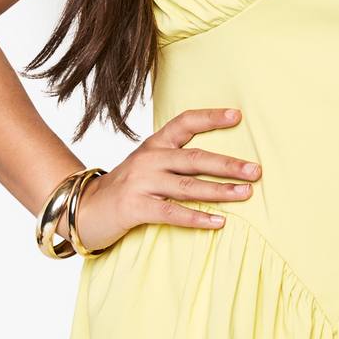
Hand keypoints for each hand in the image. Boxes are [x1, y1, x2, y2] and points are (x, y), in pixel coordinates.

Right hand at [68, 107, 260, 251]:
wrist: (82, 208)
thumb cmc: (126, 188)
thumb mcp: (148, 164)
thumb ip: (176, 159)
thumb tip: (219, 162)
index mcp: (154, 145)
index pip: (185, 123)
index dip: (211, 118)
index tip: (238, 116)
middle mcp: (149, 159)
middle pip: (194, 158)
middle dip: (228, 164)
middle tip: (256, 170)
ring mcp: (140, 183)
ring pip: (188, 186)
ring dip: (220, 191)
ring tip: (246, 193)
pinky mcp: (134, 208)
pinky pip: (171, 212)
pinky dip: (197, 218)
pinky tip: (219, 222)